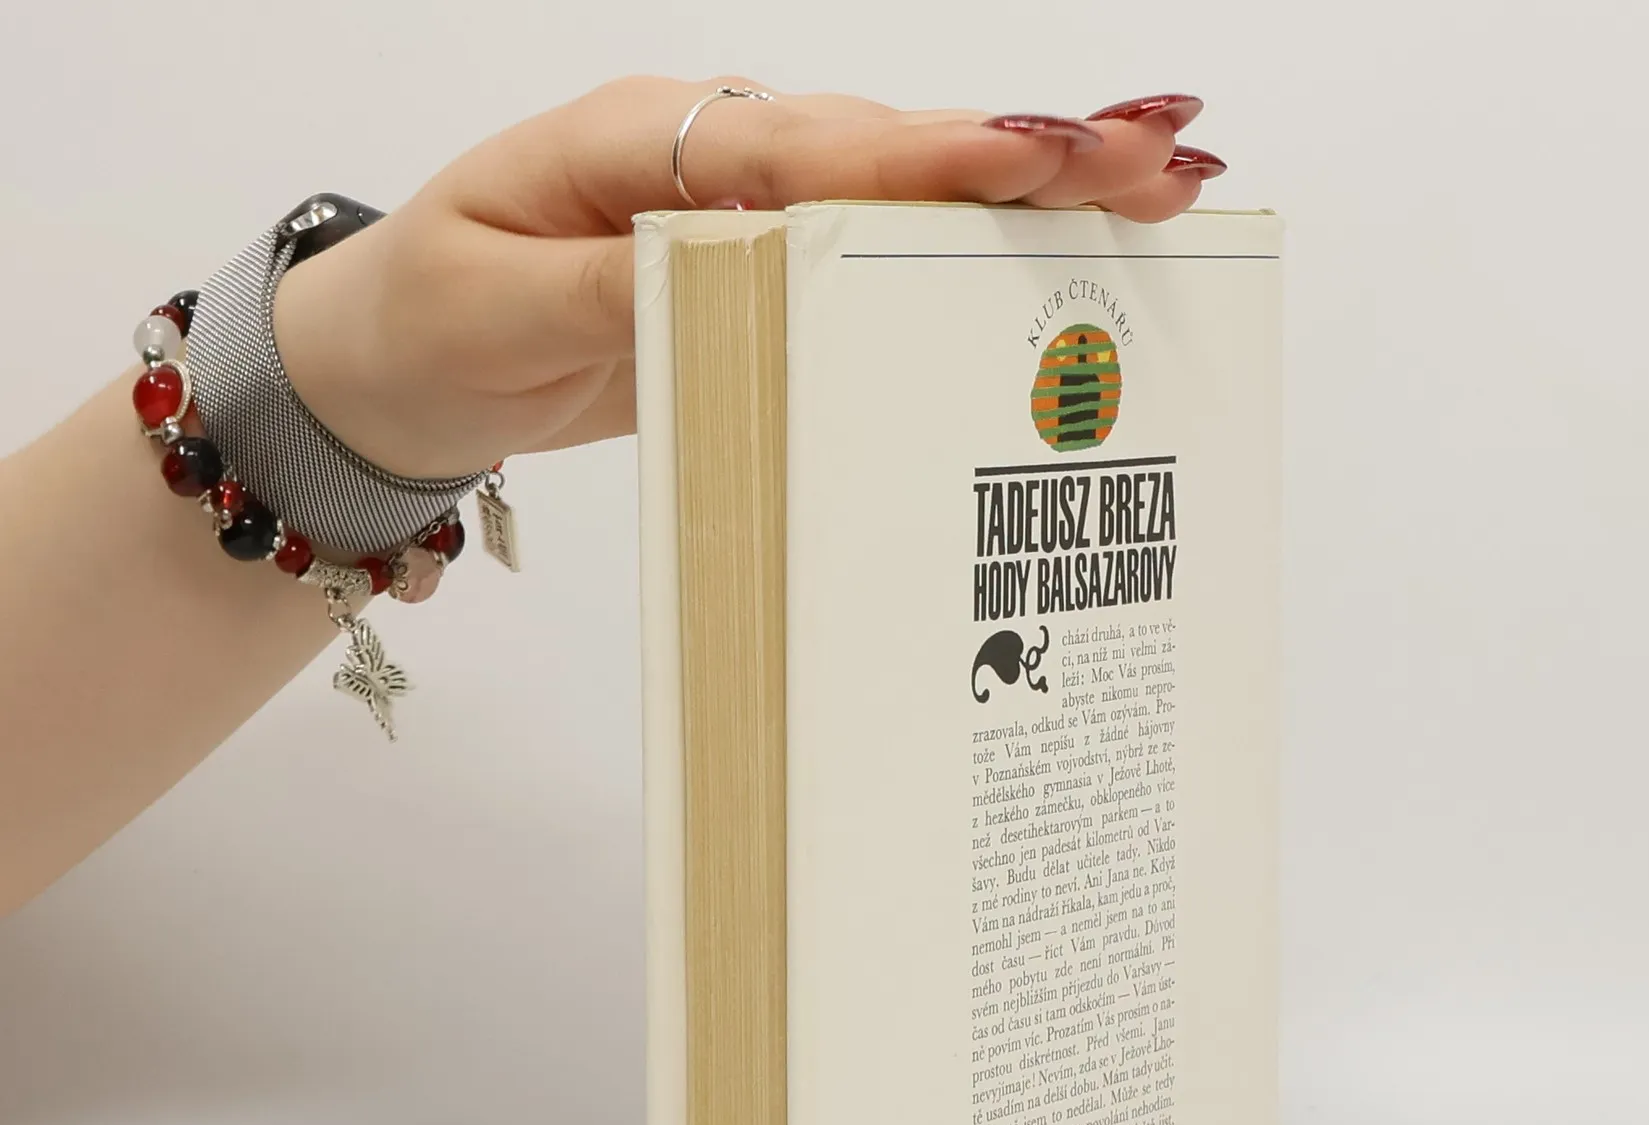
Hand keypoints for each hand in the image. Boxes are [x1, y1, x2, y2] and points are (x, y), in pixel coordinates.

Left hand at [273, 79, 1223, 479]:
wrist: (392, 366)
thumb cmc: (429, 322)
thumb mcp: (499, 308)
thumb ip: (621, 285)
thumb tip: (751, 265)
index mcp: (643, 142)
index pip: (807, 146)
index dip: (926, 157)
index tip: (1034, 158)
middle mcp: (713, 161)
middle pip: (890, 151)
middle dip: (1029, 154)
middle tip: (1163, 153)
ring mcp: (744, 217)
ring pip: (903, 198)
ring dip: (1029, 195)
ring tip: (1158, 187)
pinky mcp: (760, 279)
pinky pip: (876, 262)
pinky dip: (969, 255)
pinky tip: (1053, 258)